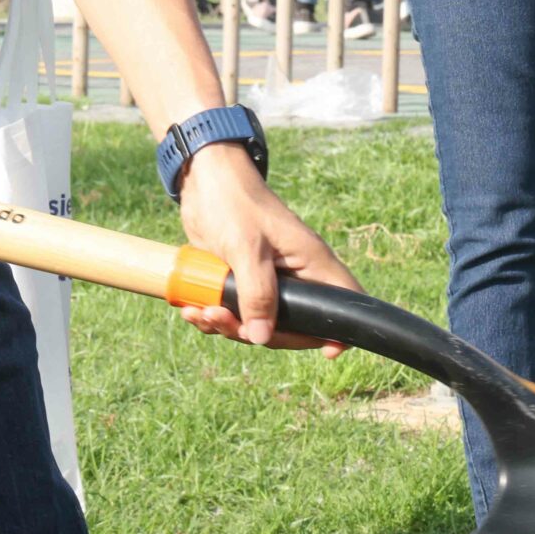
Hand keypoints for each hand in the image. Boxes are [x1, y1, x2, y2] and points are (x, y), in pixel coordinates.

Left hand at [174, 145, 362, 350]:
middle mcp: (296, 276)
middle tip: (222, 320)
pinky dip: (214, 316)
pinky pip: (235, 313)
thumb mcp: (246, 248)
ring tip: (199, 313)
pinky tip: (191, 309)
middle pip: (293, 327)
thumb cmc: (234, 203)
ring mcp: (269, 280)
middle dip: (257, 333)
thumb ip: (257, 293)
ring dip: (228, 326)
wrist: (203, 180)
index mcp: (311, 263)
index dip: (339, 331)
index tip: (325, 353)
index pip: (343, 302)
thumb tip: (262, 338)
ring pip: (259, 323)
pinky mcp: (242, 281)